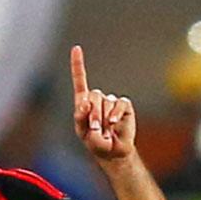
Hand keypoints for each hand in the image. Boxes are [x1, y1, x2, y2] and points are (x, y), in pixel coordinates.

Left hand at [71, 46, 135, 161]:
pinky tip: (114, 124)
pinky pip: (119, 104)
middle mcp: (97, 99)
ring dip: (103, 118)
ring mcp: (111, 101)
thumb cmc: (95, 142)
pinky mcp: (124, 106)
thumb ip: (81, 118)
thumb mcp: (82, 132)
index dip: (78, 64)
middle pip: (92, 95)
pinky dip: (115, 115)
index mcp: (83, 103)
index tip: (76, 48)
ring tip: (104, 131)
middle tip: (94, 128)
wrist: (112, 151)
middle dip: (92, 113)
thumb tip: (86, 103)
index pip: (80, 80)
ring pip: (105, 101)